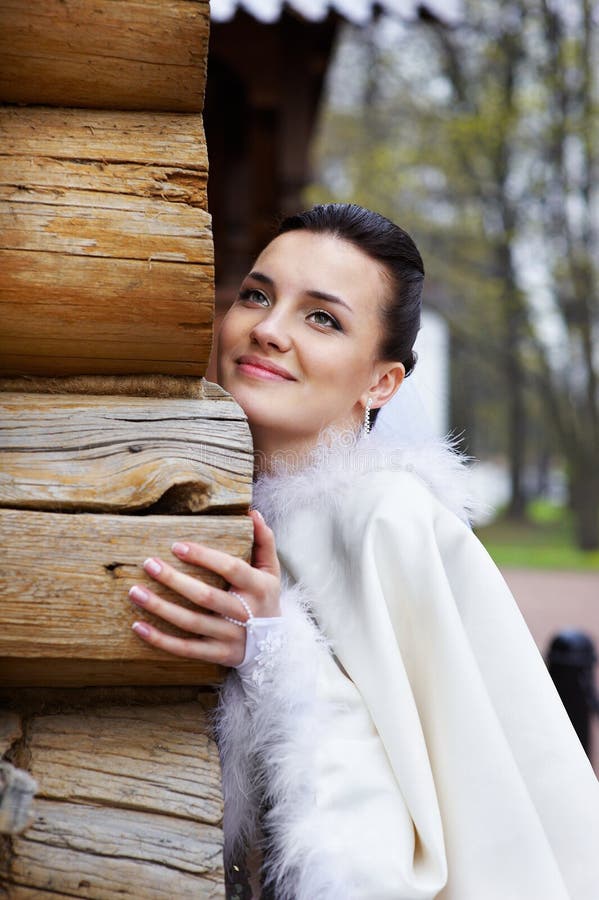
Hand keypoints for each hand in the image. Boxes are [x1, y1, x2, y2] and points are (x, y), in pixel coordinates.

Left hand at [128, 509, 280, 665]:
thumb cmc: (265, 599)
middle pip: (206, 597)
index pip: (231, 568)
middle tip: (149, 564)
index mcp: (259, 587)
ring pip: (191, 623)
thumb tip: (251, 512)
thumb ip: (264, 540)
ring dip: (160, 608)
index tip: (176, 546)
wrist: (275, 647)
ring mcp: (231, 637)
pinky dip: (160, 640)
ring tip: (135, 592)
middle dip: (174, 580)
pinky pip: (186, 649)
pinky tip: (138, 626)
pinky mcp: (218, 655)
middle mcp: (246, 614)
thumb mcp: (271, 571)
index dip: (204, 557)